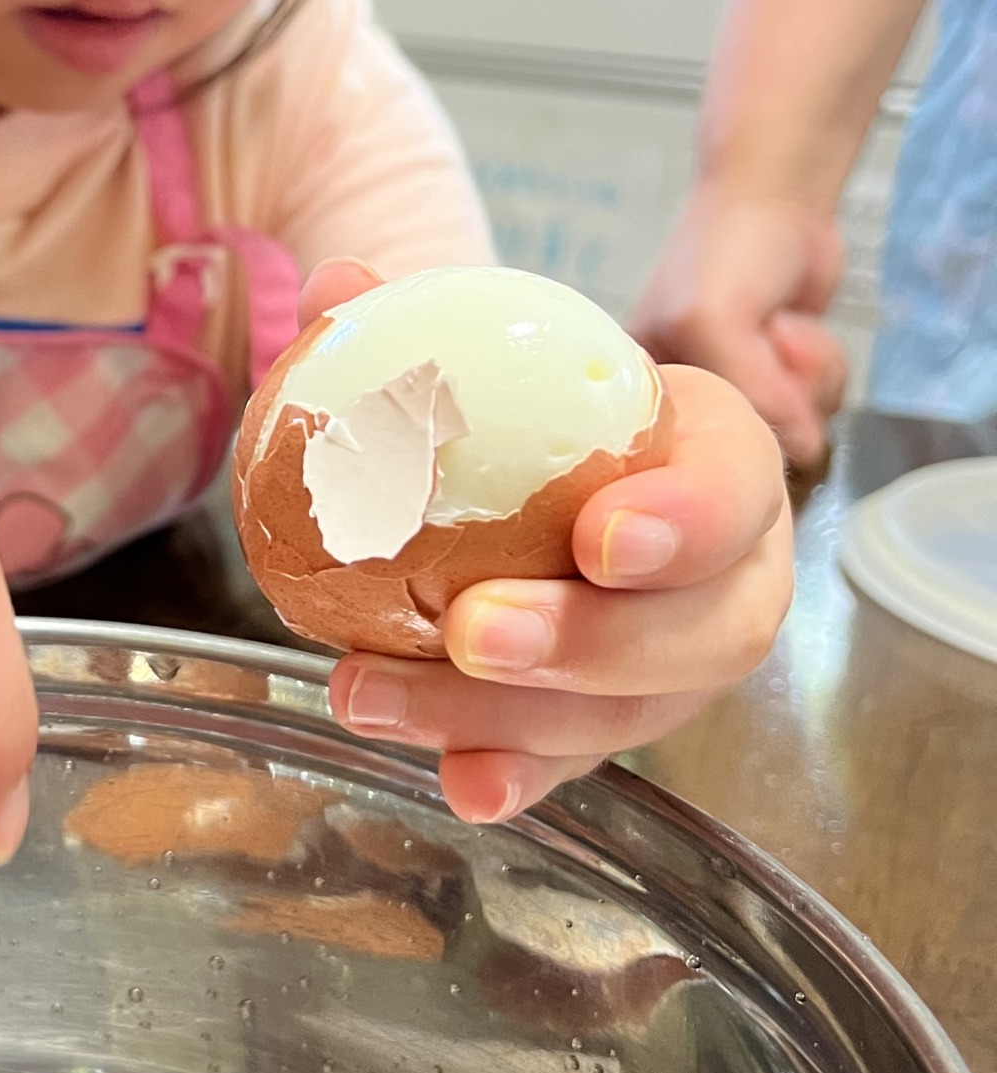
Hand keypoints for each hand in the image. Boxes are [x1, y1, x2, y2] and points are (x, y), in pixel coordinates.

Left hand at [297, 261, 792, 826]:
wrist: (554, 483)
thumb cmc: (541, 416)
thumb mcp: (501, 354)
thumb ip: (423, 320)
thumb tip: (336, 287)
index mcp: (723, 460)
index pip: (736, 489)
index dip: (684, 523)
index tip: (599, 536)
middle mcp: (729, 577)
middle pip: (701, 634)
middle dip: (588, 642)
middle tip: (474, 627)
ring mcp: (679, 667)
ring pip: (631, 716)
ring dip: (507, 718)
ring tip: (377, 694)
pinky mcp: (616, 727)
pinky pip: (576, 765)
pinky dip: (515, 777)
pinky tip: (454, 784)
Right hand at [631, 186, 846, 468]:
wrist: (780, 199)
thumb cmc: (726, 248)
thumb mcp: (713, 321)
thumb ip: (750, 393)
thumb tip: (804, 448)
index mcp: (639, 393)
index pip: (679, 459)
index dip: (718, 439)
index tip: (736, 386)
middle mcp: (685, 406)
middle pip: (744, 454)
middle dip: (774, 394)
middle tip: (764, 339)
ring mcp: (738, 398)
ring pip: (790, 437)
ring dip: (805, 379)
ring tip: (780, 328)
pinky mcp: (781, 389)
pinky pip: (817, 415)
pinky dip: (823, 373)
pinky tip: (797, 330)